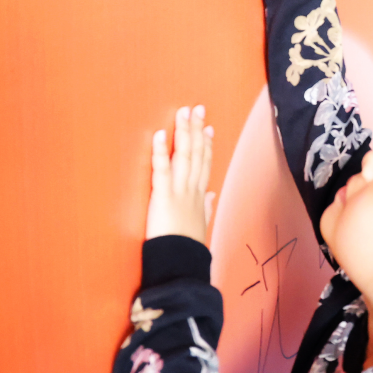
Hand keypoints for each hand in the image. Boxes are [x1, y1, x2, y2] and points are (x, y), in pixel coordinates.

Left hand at [145, 106, 216, 242]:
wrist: (181, 263)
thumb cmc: (188, 247)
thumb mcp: (201, 225)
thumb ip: (206, 207)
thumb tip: (212, 194)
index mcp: (199, 197)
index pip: (205, 165)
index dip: (207, 145)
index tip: (209, 128)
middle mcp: (192, 190)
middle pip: (197, 154)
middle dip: (197, 130)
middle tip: (197, 109)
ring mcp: (179, 191)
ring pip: (184, 156)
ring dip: (184, 133)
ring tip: (183, 113)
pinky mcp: (163, 196)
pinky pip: (162, 170)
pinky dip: (161, 152)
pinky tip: (160, 134)